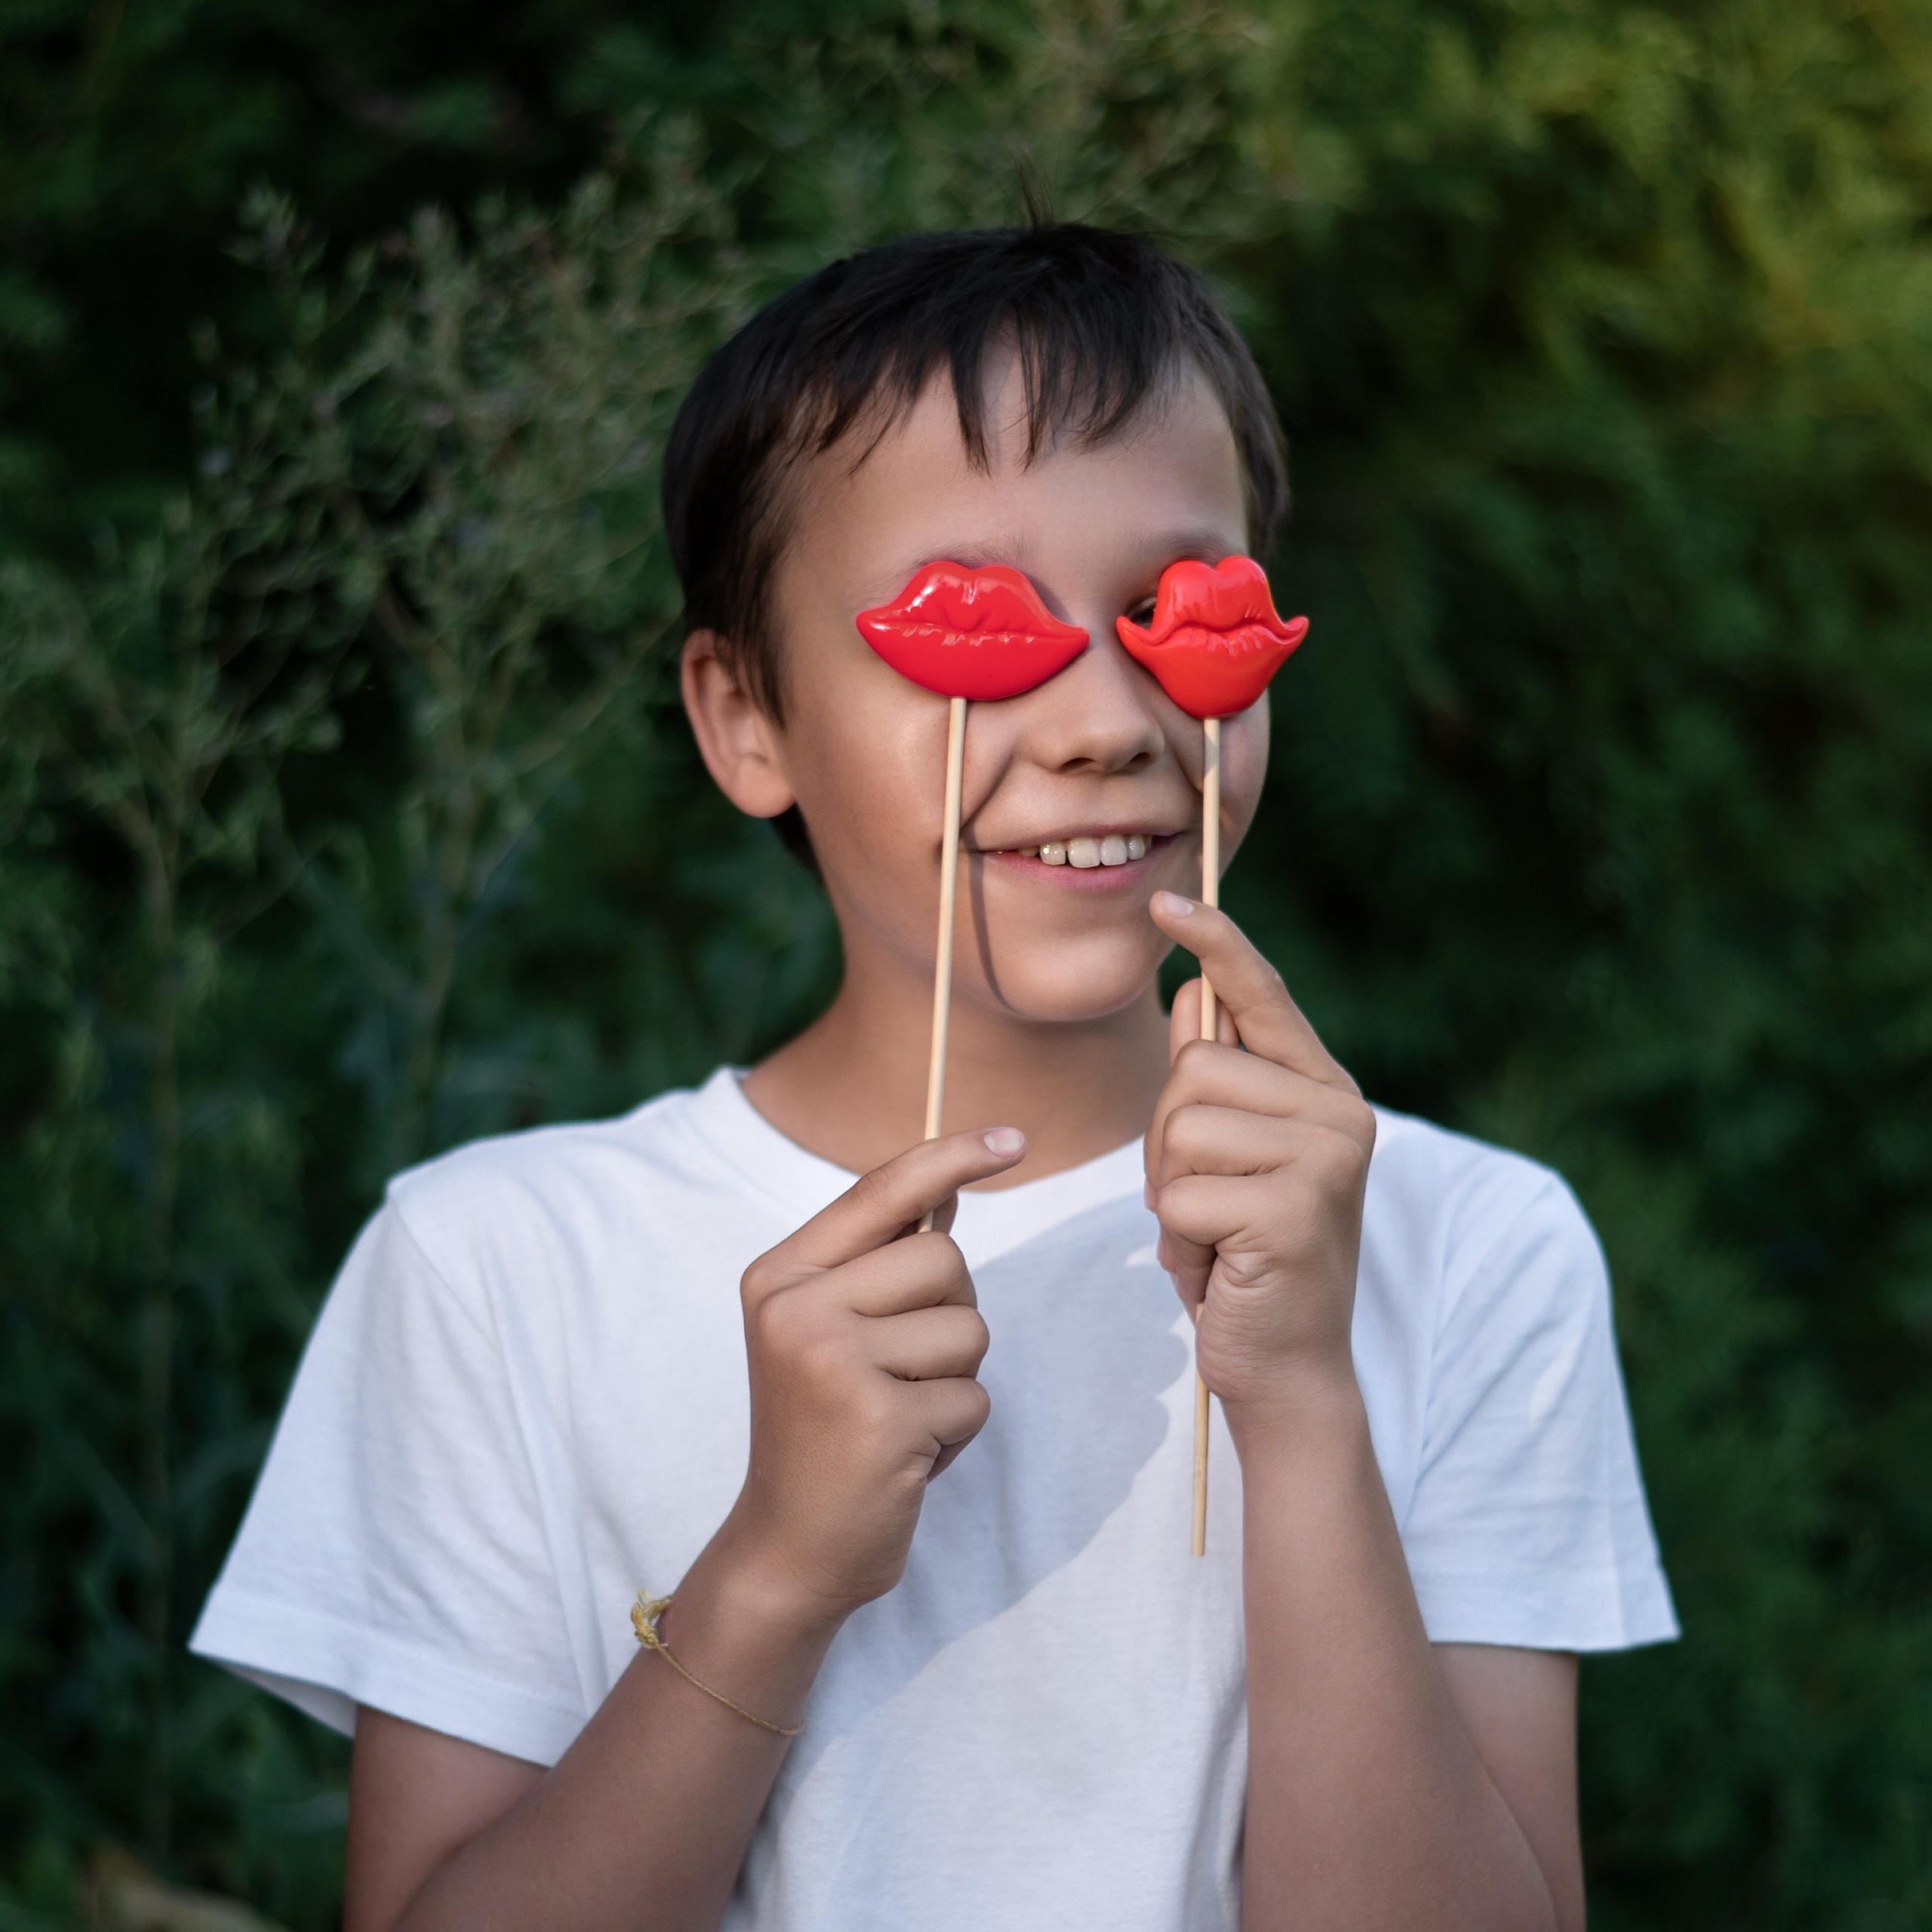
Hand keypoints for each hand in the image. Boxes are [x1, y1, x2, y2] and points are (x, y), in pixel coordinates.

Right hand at [720, 1127, 1024, 1625]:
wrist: (788, 1549)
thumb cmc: (827, 1432)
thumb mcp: (832, 1333)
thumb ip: (881, 1264)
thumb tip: (948, 1191)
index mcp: (779, 1275)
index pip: (881, 1190)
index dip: (952, 1158)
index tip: (1013, 1140)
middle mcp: (794, 1307)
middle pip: (943, 1260)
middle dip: (950, 1315)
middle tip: (900, 1375)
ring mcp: (831, 1361)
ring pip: (969, 1328)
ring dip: (957, 1379)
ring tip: (900, 1416)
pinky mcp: (877, 1419)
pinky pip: (974, 1396)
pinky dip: (958, 1432)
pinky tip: (908, 1457)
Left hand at [1144, 892, 1375, 1426]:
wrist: (1286, 1368)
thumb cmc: (1244, 1258)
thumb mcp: (1226, 1160)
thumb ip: (1218, 1083)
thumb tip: (1190, 996)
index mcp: (1323, 1090)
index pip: (1262, 996)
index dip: (1216, 944)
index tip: (1167, 903)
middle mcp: (1339, 1112)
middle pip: (1192, 1067)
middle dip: (1165, 1141)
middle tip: (1200, 1204)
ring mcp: (1324, 1159)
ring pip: (1181, 1127)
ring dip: (1169, 1194)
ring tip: (1212, 1238)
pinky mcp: (1294, 1210)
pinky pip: (1180, 1194)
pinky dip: (1178, 1241)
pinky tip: (1219, 1270)